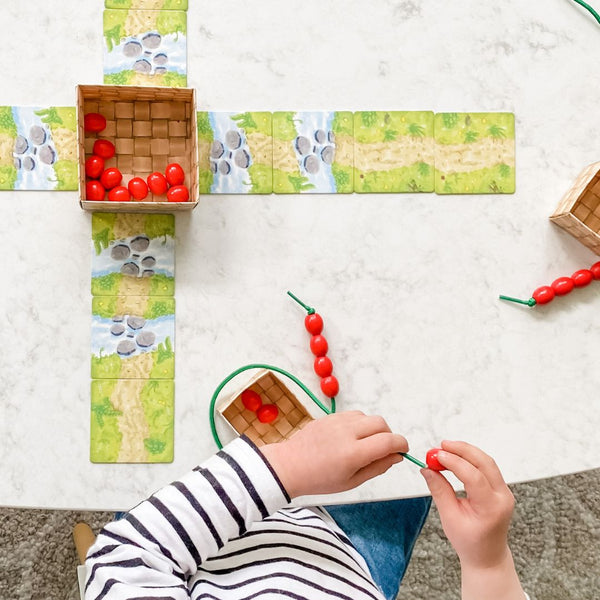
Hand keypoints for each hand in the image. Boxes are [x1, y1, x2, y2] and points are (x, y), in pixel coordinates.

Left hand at [260, 411, 407, 497]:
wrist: (290, 466)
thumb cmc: (320, 479)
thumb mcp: (352, 481)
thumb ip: (378, 467)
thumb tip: (396, 456)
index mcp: (353, 453)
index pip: (389, 441)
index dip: (401, 445)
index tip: (402, 451)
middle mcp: (346, 432)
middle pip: (381, 424)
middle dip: (388, 435)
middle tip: (383, 449)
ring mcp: (337, 421)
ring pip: (368, 417)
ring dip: (373, 429)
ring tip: (364, 445)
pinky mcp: (330, 416)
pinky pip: (353, 415)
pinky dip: (359, 424)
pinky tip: (351, 438)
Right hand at [420, 440, 513, 568]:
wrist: (488, 556)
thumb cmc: (469, 542)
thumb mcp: (449, 518)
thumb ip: (439, 490)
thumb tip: (427, 469)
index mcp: (491, 508)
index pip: (474, 477)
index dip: (454, 462)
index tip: (436, 455)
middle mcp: (502, 497)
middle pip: (485, 462)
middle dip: (462, 450)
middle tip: (441, 445)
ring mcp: (504, 492)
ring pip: (487, 462)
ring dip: (466, 452)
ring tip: (445, 450)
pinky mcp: (500, 488)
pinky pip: (486, 467)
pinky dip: (470, 459)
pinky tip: (455, 458)